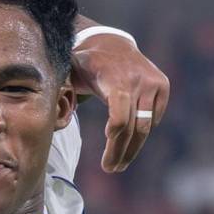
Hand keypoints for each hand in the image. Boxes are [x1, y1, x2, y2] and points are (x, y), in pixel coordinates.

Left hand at [71, 33, 169, 171]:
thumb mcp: (69, 73)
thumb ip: (60, 92)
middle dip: (120, 152)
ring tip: (120, 165)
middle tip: (110, 169)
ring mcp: (153, 83)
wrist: (113, 44)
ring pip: (145, 127)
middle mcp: (137, 80)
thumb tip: (51, 116)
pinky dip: (142, 132)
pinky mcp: (162, 86)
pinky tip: (130, 143)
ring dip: (133, 150)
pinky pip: (153, 119)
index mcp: (113, 79)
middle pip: (132, 128)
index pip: (119, 117)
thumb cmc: (85, 66)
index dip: (114, 139)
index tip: (106, 157)